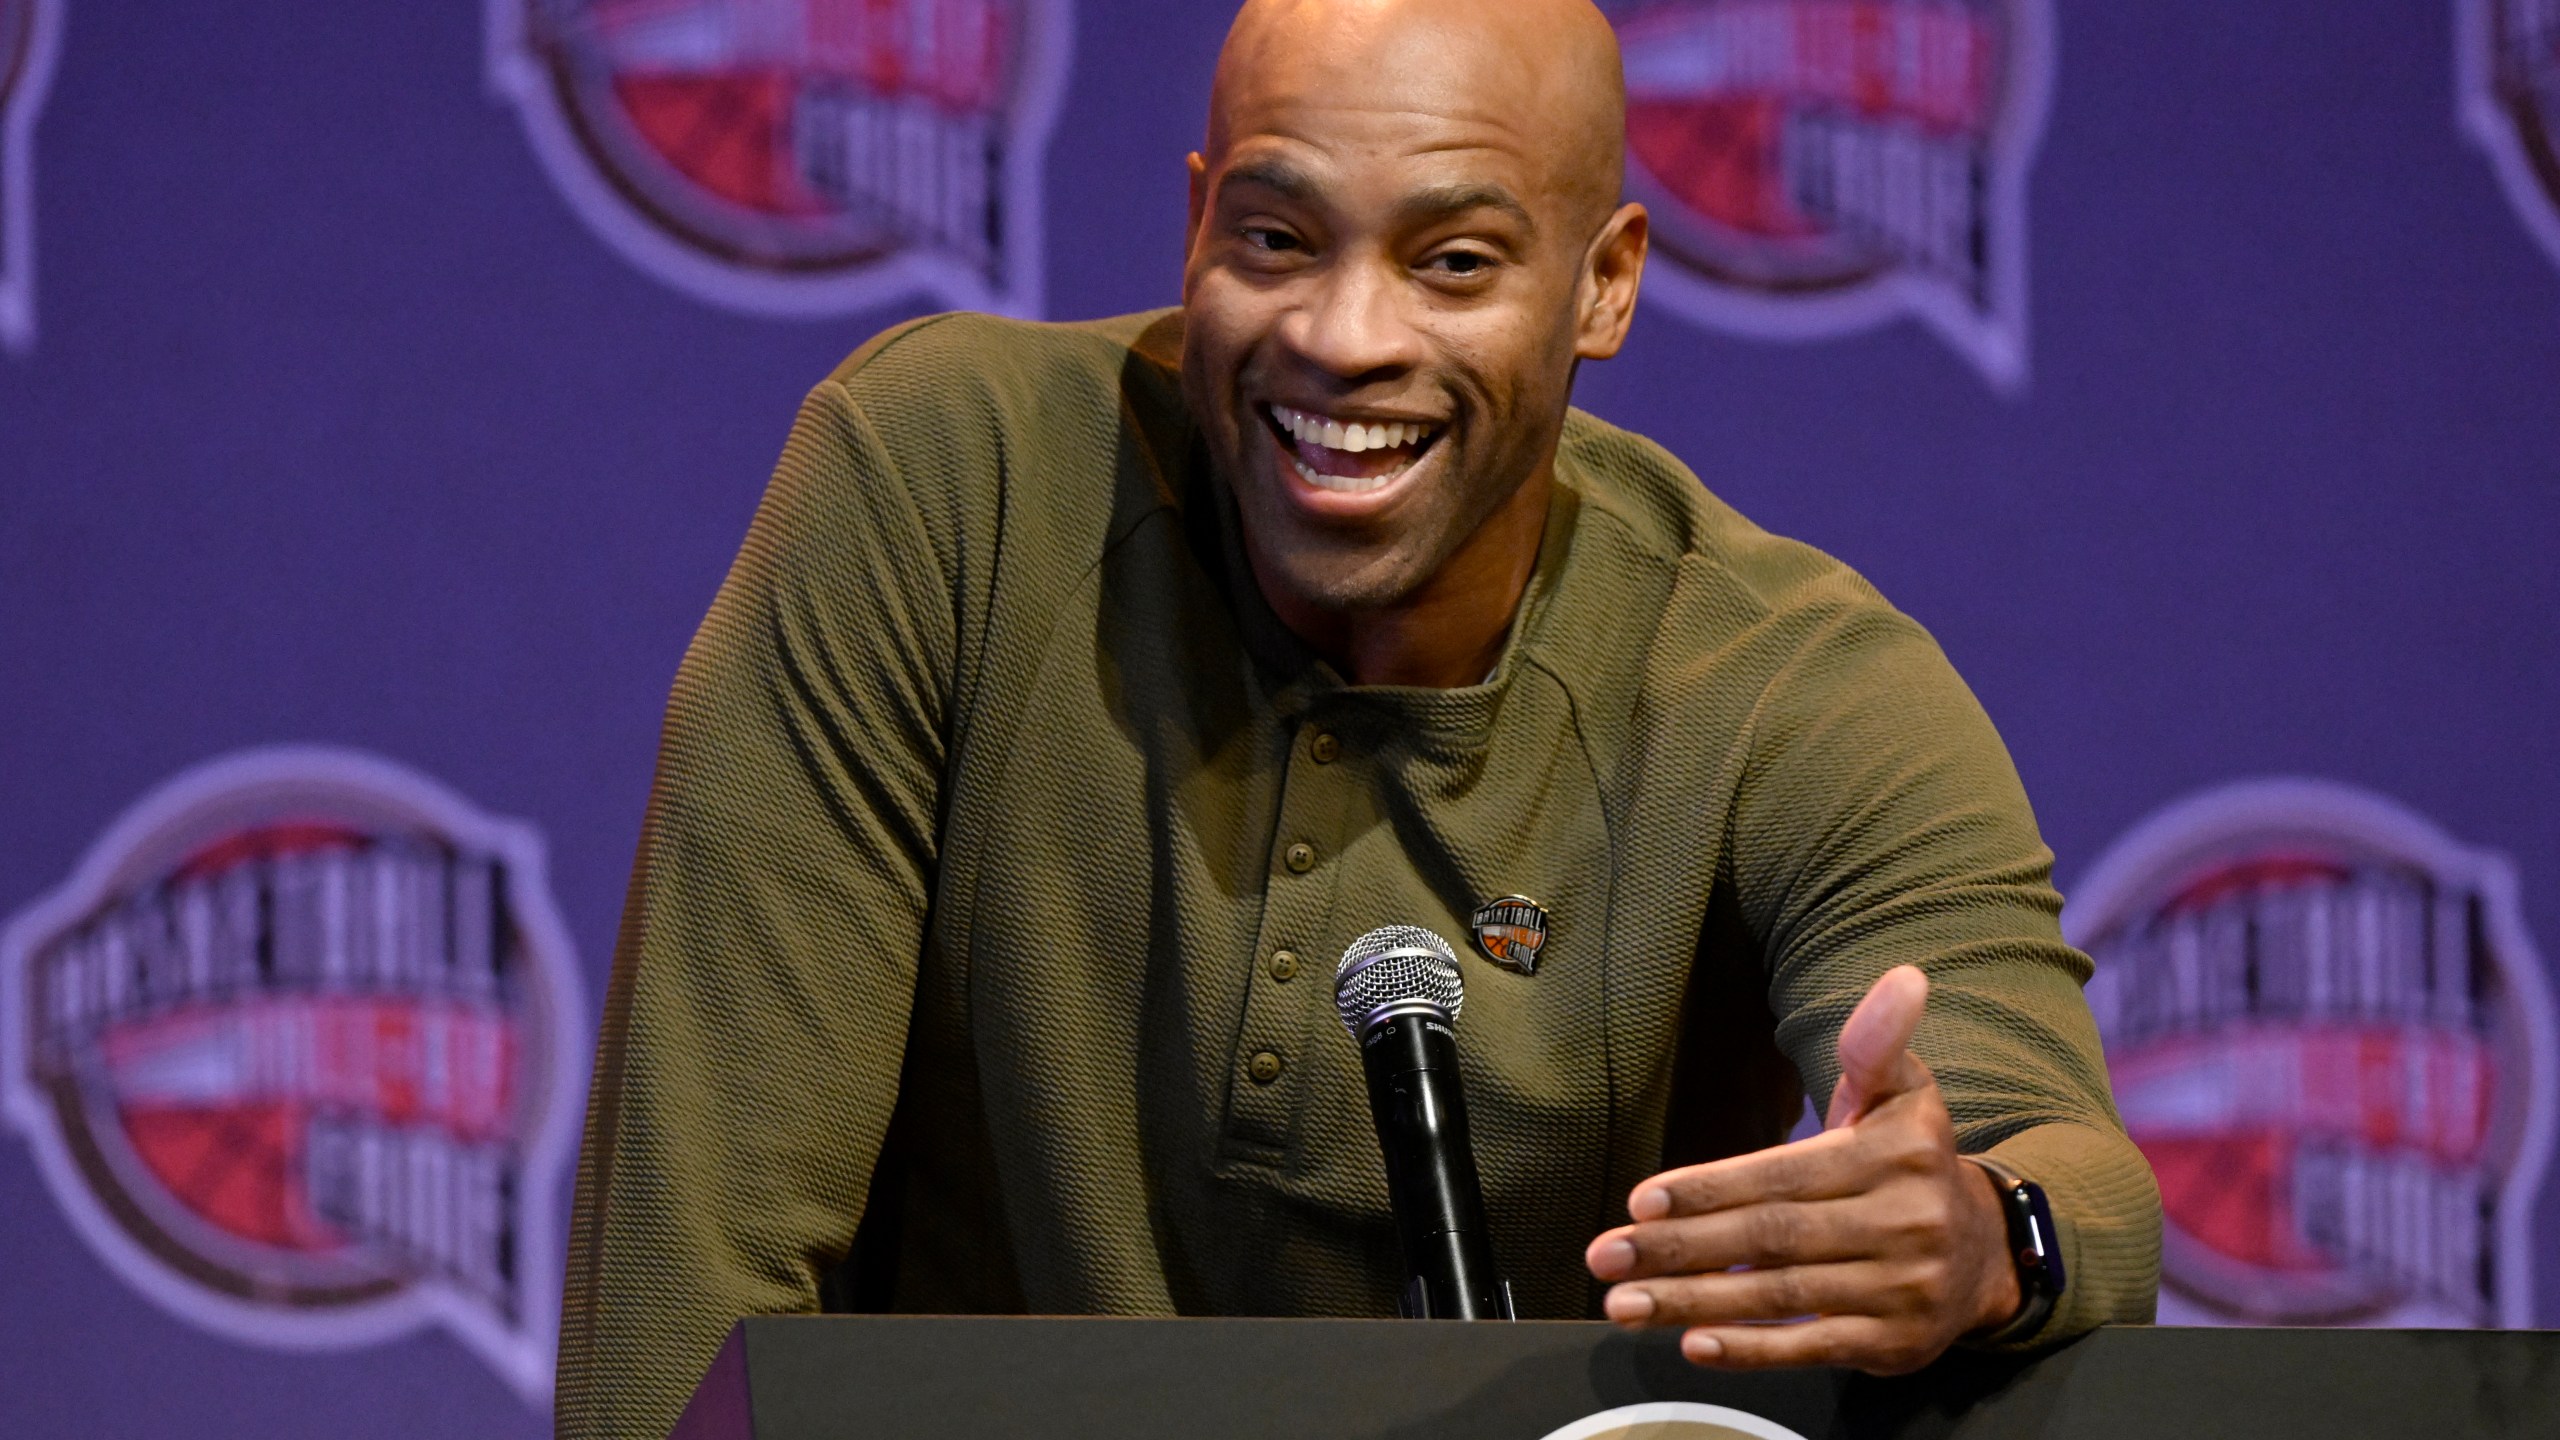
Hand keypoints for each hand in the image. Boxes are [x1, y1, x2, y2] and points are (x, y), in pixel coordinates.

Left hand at [1582, 965, 2021, 1373]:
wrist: (1989, 1251)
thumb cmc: (1913, 1163)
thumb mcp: (1904, 1094)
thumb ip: (1878, 1043)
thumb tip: (1904, 977)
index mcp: (1897, 1155)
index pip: (1784, 1174)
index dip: (1709, 1189)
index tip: (1639, 1202)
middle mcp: (1904, 1223)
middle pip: (1772, 1238)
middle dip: (1679, 1249)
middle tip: (1606, 1256)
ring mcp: (1902, 1289)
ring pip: (1781, 1297)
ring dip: (1693, 1303)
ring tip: (1623, 1303)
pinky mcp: (1896, 1343)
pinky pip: (1812, 1347)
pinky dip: (1750, 1350)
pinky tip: (1693, 1343)